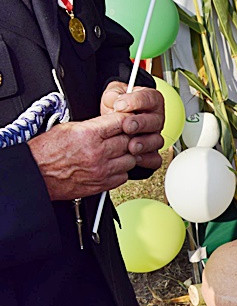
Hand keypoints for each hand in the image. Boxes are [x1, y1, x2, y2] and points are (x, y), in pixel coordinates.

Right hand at [29, 112, 147, 199]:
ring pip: (131, 159)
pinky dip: (121, 171)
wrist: (36, 174)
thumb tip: (111, 122)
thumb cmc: (46, 152)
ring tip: (115, 153)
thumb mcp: (67, 128)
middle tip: (120, 138)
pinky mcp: (102, 184)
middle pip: (130, 141)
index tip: (124, 122)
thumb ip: (93, 125)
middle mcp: (98, 153)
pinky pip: (124, 176)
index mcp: (89, 135)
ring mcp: (102, 170)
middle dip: (126, 138)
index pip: (121, 122)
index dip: (125, 120)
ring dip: (126, 155)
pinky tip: (111, 166)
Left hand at [100, 81, 164, 169]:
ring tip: (131, 145)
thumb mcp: (112, 95)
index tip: (120, 105)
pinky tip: (134, 157)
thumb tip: (115, 100)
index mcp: (150, 101)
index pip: (150, 98)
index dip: (136, 101)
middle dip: (141, 124)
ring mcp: (154, 136)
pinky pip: (155, 158)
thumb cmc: (116, 108)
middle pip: (156, 121)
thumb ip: (113, 94)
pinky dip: (146, 159)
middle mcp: (155, 119)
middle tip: (127, 126)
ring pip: (157, 140)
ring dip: (144, 143)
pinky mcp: (151, 152)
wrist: (111, 124)